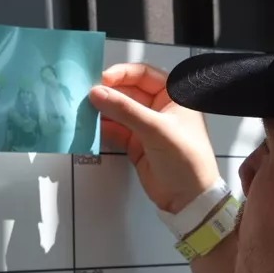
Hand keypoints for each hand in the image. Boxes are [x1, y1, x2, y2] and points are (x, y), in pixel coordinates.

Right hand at [89, 63, 222, 213]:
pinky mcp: (136, 144)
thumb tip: (97, 93)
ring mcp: (147, 126)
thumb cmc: (187, 159)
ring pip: (120, 111)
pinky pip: (116, 130)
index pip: (144, 75)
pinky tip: (91, 127)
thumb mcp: (156, 129)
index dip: (123, 74)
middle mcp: (160, 108)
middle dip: (109, 93)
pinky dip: (103, 128)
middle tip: (88, 96)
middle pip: (129, 92)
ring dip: (103, 111)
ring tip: (85, 110)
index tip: (102, 79)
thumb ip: (125, 110)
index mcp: (175, 95)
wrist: (188, 198)